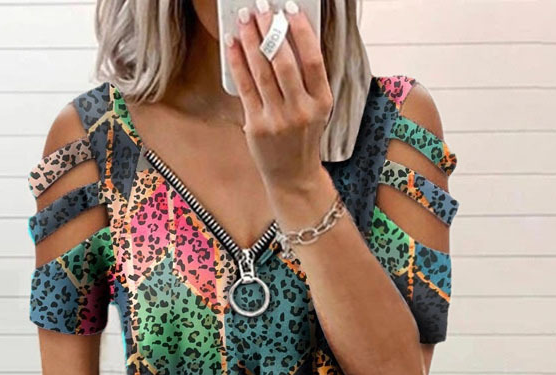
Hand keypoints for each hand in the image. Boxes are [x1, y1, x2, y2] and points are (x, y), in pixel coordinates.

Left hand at [224, 1, 332, 192]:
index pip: (313, 60)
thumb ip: (307, 79)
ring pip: (262, 72)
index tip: (289, 10)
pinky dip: (237, 63)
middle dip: (270, 30)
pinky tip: (233, 45)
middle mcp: (301, 111)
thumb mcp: (317, 109)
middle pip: (284, 62)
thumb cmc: (303, 137)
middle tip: (260, 8)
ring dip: (251, 41)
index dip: (301, 31)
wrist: (293, 175)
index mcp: (322, 102)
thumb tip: (287, 37)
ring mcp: (278, 120)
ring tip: (244, 20)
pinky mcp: (256, 126)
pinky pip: (245, 87)